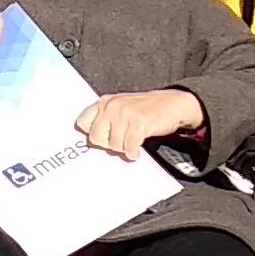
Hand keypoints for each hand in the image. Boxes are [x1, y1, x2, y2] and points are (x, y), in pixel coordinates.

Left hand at [78, 88, 206, 160]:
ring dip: (124, 148)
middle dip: (107, 145)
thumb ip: (106, 119)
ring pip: (114, 145)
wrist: (172, 104)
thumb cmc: (145, 110)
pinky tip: (137, 151)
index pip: (82, 122)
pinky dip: (133, 153)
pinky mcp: (138, 123)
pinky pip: (129, 147)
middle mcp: (111, 106)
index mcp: (104, 102)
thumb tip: (92, 141)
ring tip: (132, 143)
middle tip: (120, 143)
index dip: (91, 134)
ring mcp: (124, 113)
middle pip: (96, 138)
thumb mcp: (121, 108)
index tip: (101, 140)